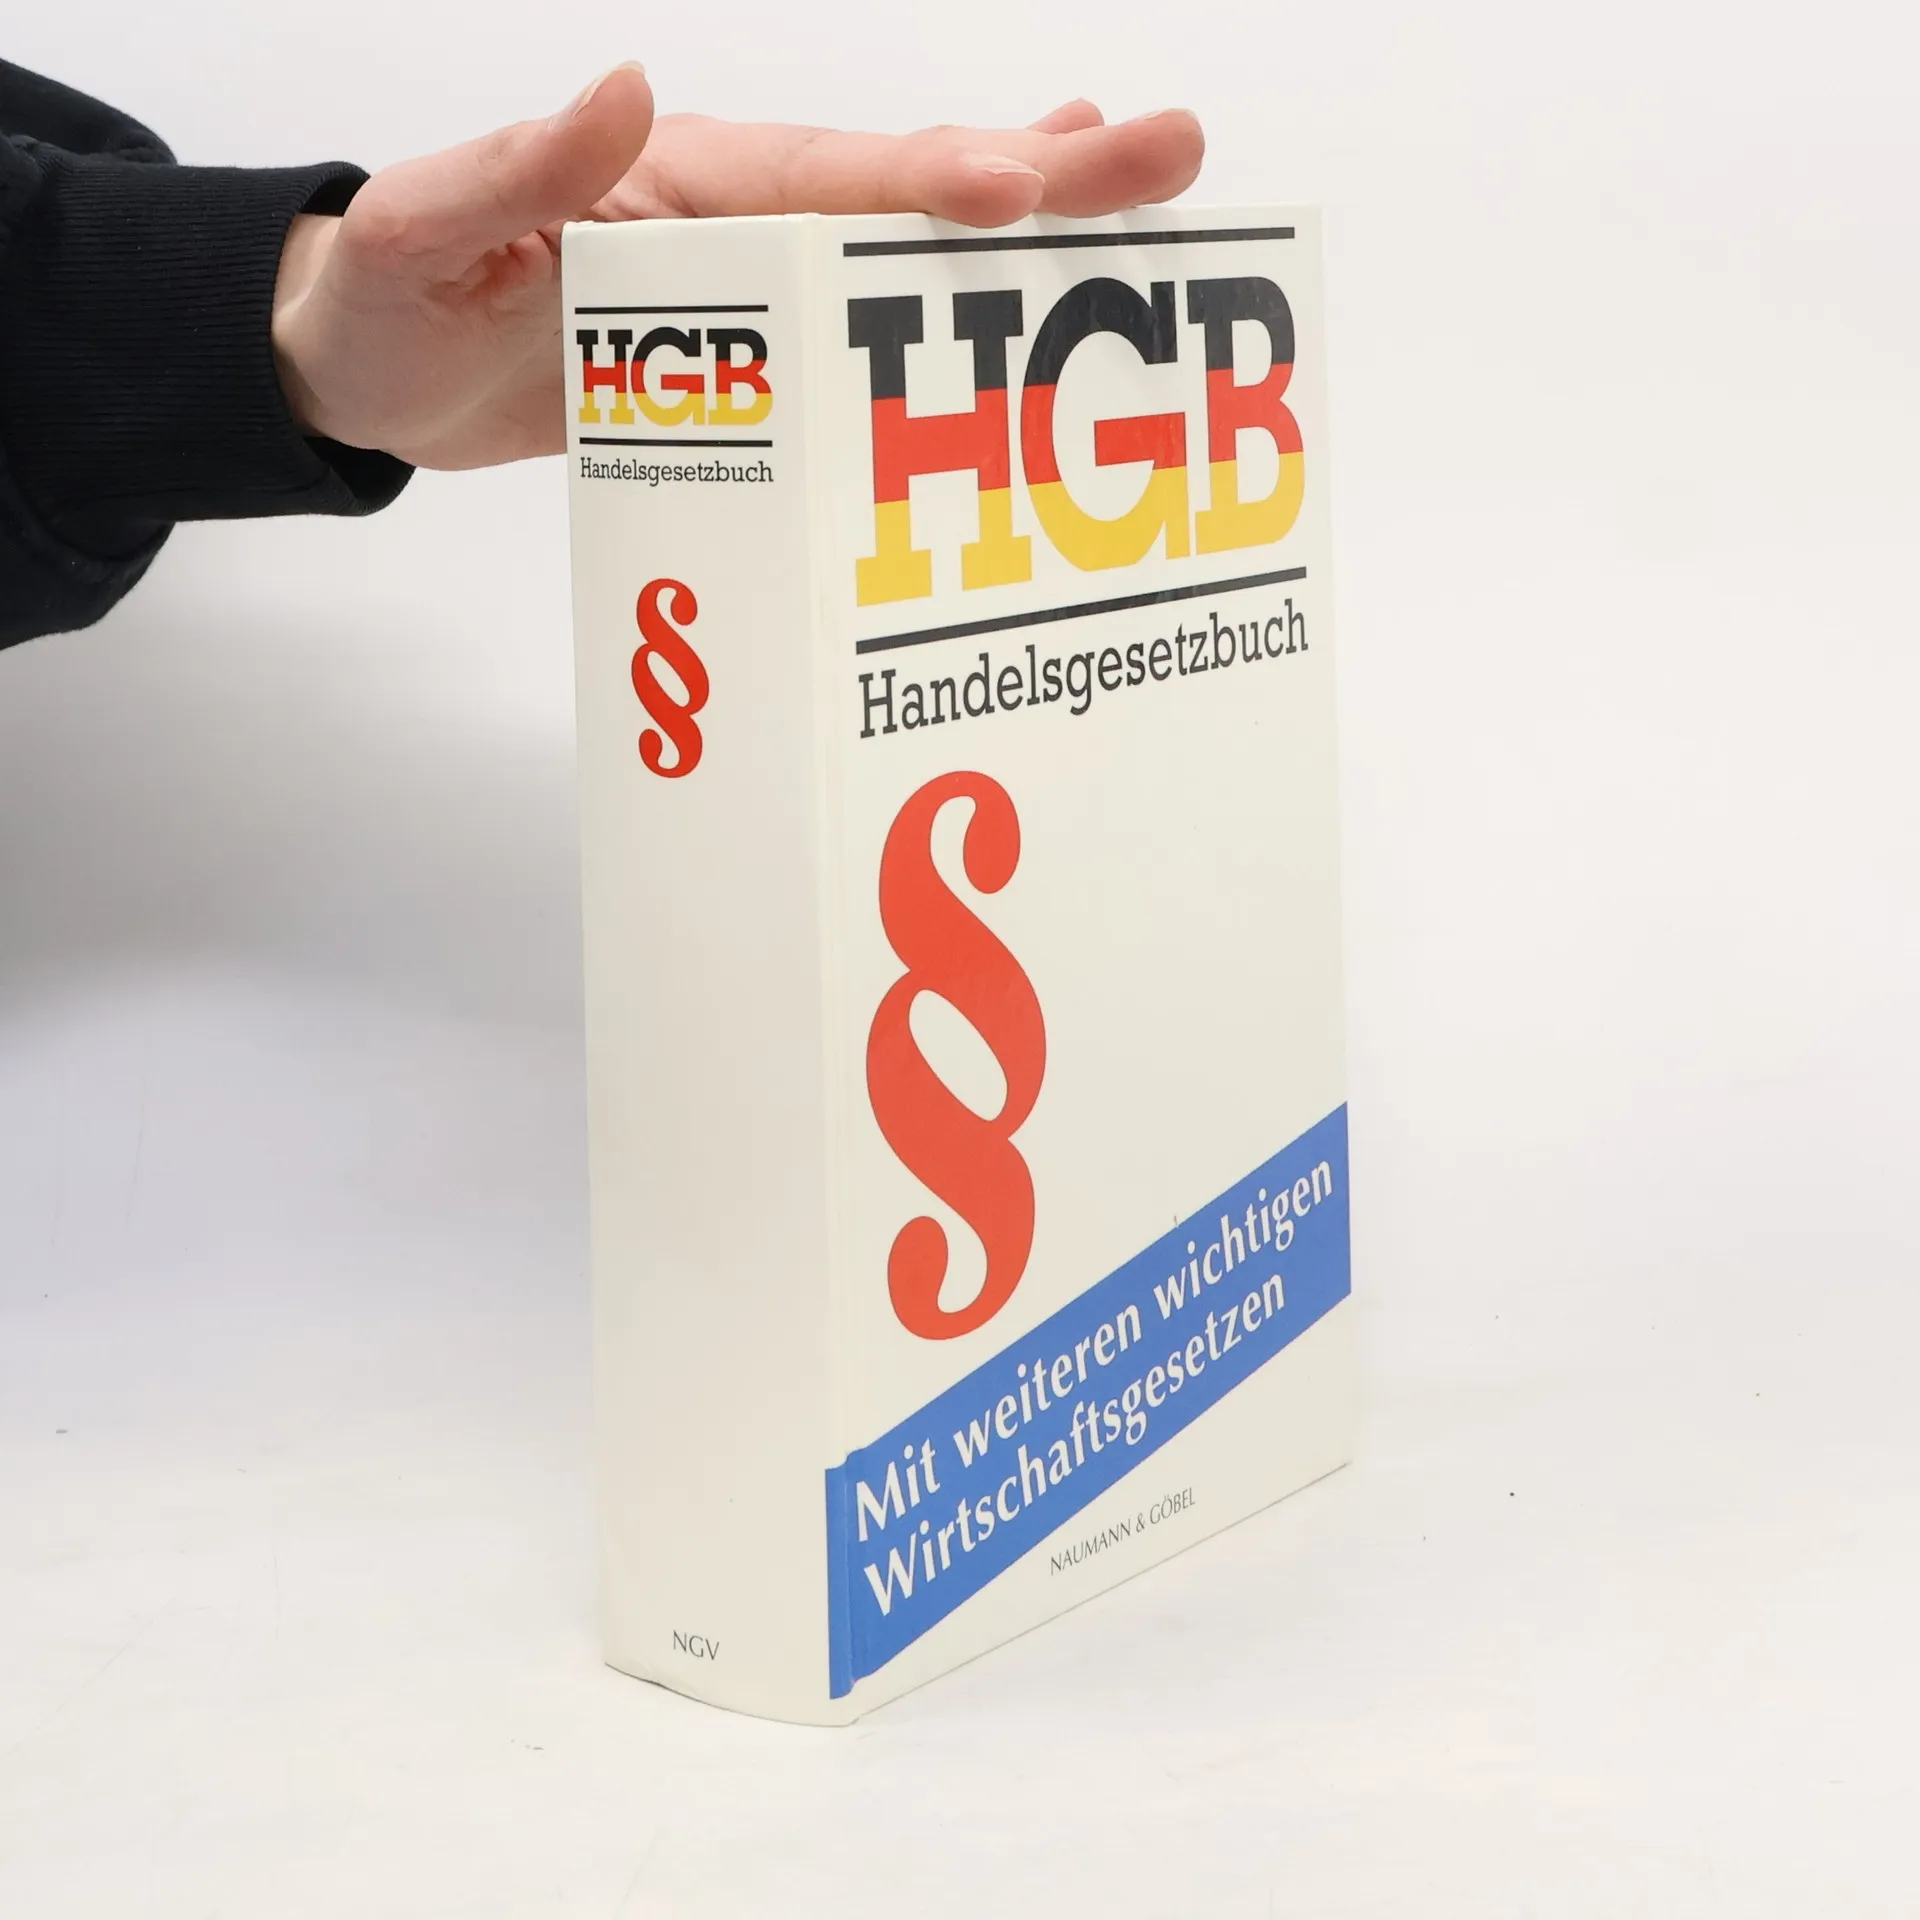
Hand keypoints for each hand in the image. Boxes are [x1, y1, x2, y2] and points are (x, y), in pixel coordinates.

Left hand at [270, 68, 1203, 470]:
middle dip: (1036, 177)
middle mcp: (734, 213)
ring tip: (1149, 188)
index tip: (1016, 191)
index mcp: (671, 180)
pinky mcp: (758, 346)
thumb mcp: (423, 234)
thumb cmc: (389, 304)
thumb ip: (518, 170)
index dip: (916, 185)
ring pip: (909, 241)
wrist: (377, 373)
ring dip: (1032, 219)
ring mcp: (755, 276)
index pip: (814, 180)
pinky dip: (953, 288)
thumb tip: (626, 91)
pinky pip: (870, 315)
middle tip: (1168, 152)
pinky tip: (1028, 264)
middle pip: (901, 188)